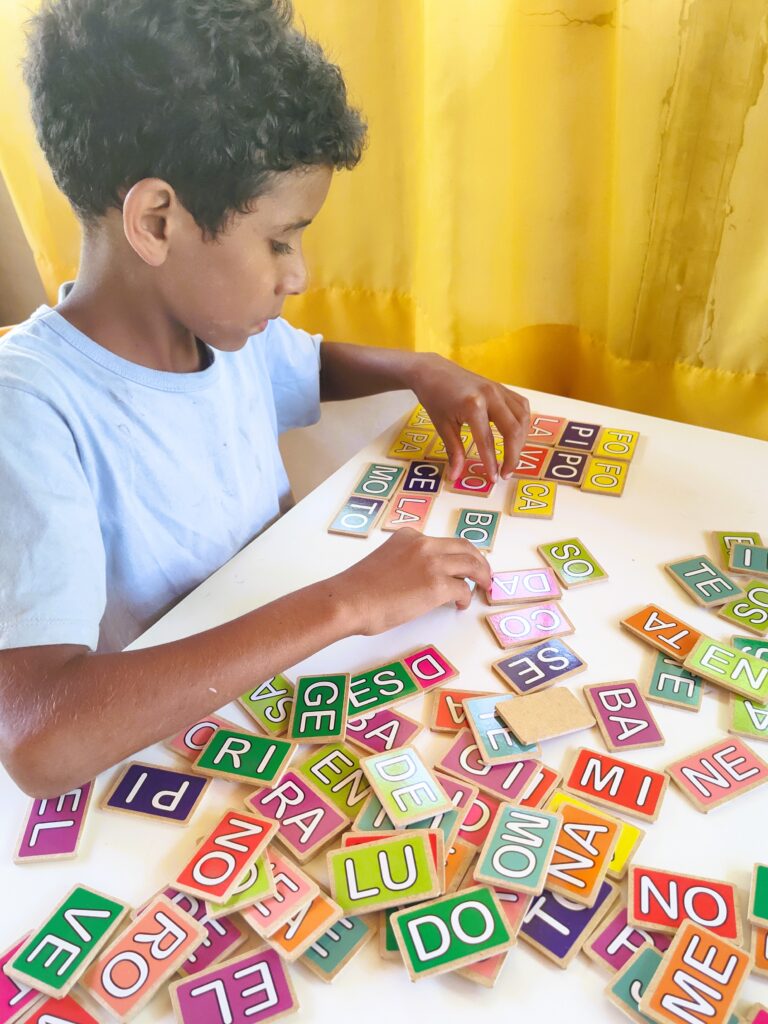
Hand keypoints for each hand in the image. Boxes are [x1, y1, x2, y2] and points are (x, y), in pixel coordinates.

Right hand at [334, 528, 491, 635]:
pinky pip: (463, 589)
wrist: (349, 599)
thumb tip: (420, 579)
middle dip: (479, 560)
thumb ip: (406, 561)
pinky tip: (459, 605)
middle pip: (465, 547)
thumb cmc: (358, 588)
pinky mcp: (437, 585)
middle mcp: (424, 544)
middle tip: (484, 574)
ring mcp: (433, 563)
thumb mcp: (386, 560)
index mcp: (409, 536)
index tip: (462, 564)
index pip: (442, 542)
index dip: (457, 554)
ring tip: (484, 587)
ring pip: (472, 564)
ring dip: (482, 576)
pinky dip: (466, 597)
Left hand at [410, 354, 529, 481]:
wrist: (433, 371)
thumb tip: (456, 476)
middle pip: (513, 430)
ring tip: (511, 457)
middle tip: (506, 473)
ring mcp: (499, 389)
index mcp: (473, 406)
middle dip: (513, 455)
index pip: (488, 441)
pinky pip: (521, 407)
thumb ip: (454, 452)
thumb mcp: (442, 427)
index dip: (492, 463)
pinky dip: (523, 423)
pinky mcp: (502, 387)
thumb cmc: (435, 398)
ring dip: (521, 440)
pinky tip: (516, 436)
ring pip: (523, 418)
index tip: (494, 479)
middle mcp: (491, 395)